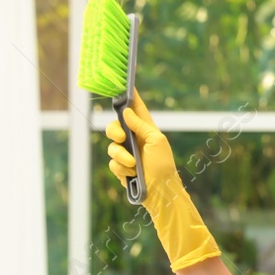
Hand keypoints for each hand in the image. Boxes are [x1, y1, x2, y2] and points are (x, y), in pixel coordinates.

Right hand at [105, 90, 219, 270]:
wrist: (160, 192)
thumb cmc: (163, 165)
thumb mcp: (156, 141)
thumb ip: (141, 125)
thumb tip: (126, 111)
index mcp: (146, 129)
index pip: (136, 108)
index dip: (130, 96)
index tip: (124, 82)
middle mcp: (134, 139)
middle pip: (114, 126)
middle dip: (114, 131)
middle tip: (122, 138)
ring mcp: (127, 154)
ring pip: (111, 147)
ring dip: (122, 156)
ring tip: (134, 164)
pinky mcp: (121, 168)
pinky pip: (111, 163)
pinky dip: (121, 168)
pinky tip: (131, 174)